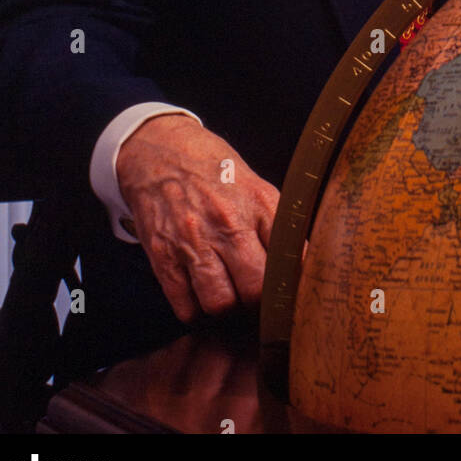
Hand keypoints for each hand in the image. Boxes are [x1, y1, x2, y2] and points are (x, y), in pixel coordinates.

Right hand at [115, 114, 279, 322]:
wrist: (158, 150)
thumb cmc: (212, 170)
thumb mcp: (254, 185)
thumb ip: (277, 223)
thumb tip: (302, 264)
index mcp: (258, 203)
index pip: (288, 259)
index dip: (290, 284)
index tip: (288, 293)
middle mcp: (227, 222)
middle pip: (255, 289)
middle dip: (257, 301)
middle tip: (254, 297)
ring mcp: (194, 241)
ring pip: (220, 304)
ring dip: (226, 307)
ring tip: (226, 294)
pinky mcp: (163, 257)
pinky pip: (185, 307)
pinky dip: (195, 310)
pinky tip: (200, 293)